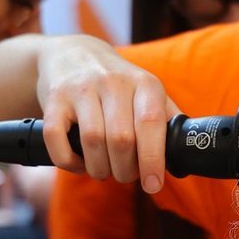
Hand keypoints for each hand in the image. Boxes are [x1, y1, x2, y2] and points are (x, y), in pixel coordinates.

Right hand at [35, 36, 180, 192]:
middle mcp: (113, 82)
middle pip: (121, 140)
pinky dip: (68, 161)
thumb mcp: (147, 90)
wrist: (74, 53)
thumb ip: (167, 118)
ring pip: (92, 141)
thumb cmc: (118, 83)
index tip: (153, 185)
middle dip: (125, 170)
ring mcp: (81, 88)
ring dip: (99, 168)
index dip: (153, 160)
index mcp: (144, 83)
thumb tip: (184, 155)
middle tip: (125, 175)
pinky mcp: (54, 98)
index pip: (151, 124)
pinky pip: (57, 139)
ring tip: (104, 170)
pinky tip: (78, 163)